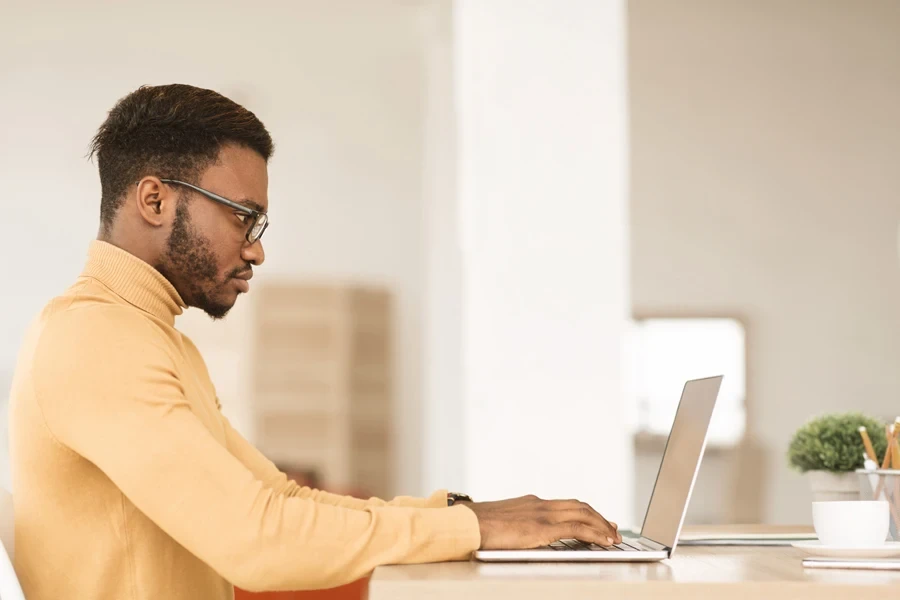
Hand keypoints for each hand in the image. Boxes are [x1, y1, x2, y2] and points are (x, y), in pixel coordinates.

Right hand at [459, 494, 620, 549]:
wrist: (466, 523)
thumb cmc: (476, 525)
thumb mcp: (501, 522)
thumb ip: (515, 525)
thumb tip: (519, 535)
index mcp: (530, 502)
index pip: (565, 504)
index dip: (584, 511)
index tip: (596, 519)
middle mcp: (539, 504)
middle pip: (579, 506)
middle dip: (599, 517)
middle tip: (612, 528)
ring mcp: (542, 514)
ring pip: (583, 514)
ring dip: (602, 525)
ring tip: (613, 536)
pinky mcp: (542, 528)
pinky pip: (577, 529)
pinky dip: (594, 533)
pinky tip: (604, 541)